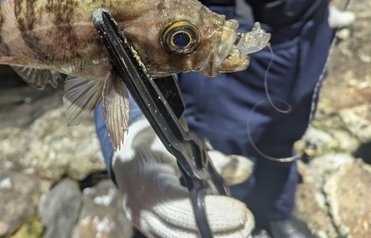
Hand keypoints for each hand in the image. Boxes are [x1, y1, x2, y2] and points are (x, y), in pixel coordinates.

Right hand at [113, 117, 254, 237]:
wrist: (127, 159)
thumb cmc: (154, 148)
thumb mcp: (179, 146)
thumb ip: (213, 160)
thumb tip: (246, 168)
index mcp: (146, 181)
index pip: (177, 204)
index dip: (210, 213)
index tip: (240, 211)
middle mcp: (142, 209)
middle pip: (181, 232)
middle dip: (219, 232)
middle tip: (247, 223)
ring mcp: (145, 225)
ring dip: (213, 237)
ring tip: (241, 231)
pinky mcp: (152, 233)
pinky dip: (200, 236)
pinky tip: (224, 233)